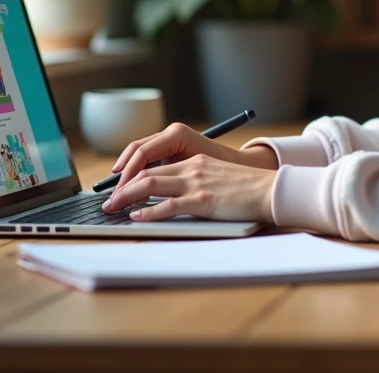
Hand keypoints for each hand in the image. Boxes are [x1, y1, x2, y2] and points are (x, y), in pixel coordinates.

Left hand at [102, 154, 276, 223]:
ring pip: (150, 185)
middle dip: (122, 188)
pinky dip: (148, 212)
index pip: (155, 166)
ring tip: (112, 208)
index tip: (119, 189)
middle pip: (147, 173)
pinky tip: (136, 217)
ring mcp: (196, 183)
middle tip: (108, 202)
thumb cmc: (247, 189)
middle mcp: (192, 168)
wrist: (270, 190)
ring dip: (126, 197)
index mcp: (195, 162)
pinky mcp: (202, 200)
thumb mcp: (218, 177)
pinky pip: (168, 206)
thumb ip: (197, 181)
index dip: (133, 177)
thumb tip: (176, 195)